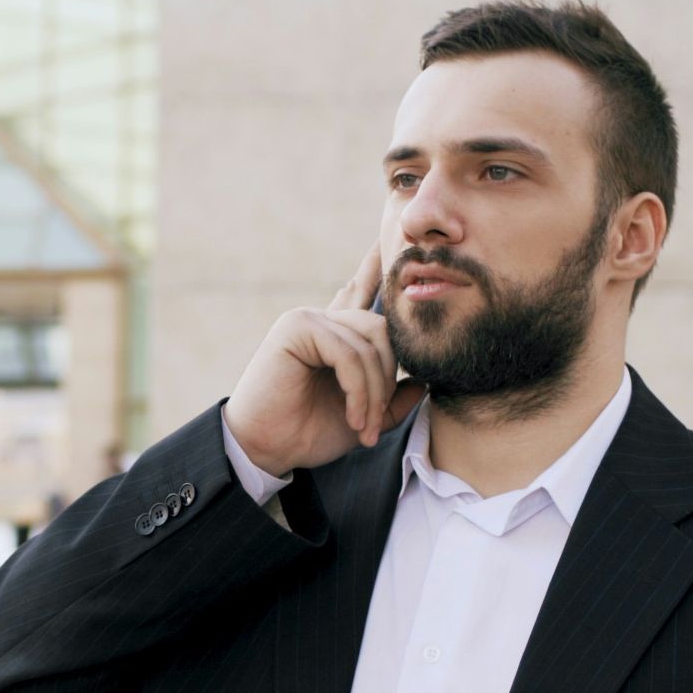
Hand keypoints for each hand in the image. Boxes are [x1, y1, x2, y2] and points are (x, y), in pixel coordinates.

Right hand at [223, 239, 428, 477]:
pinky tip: (351, 415)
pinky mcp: (297, 327)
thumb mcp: (363, 419)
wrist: (267, 449)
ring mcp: (309, 319)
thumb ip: (393, 402)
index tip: (391, 243)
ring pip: (369, 344)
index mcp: (337, 336)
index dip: (375, 268)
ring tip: (363, 427)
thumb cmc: (307, 434)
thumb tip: (425, 382)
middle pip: (383, 330)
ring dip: (373, 392)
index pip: (362, 294)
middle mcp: (324, 321)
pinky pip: (348, 352)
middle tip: (374, 424)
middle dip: (387, 381)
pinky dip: (357, 389)